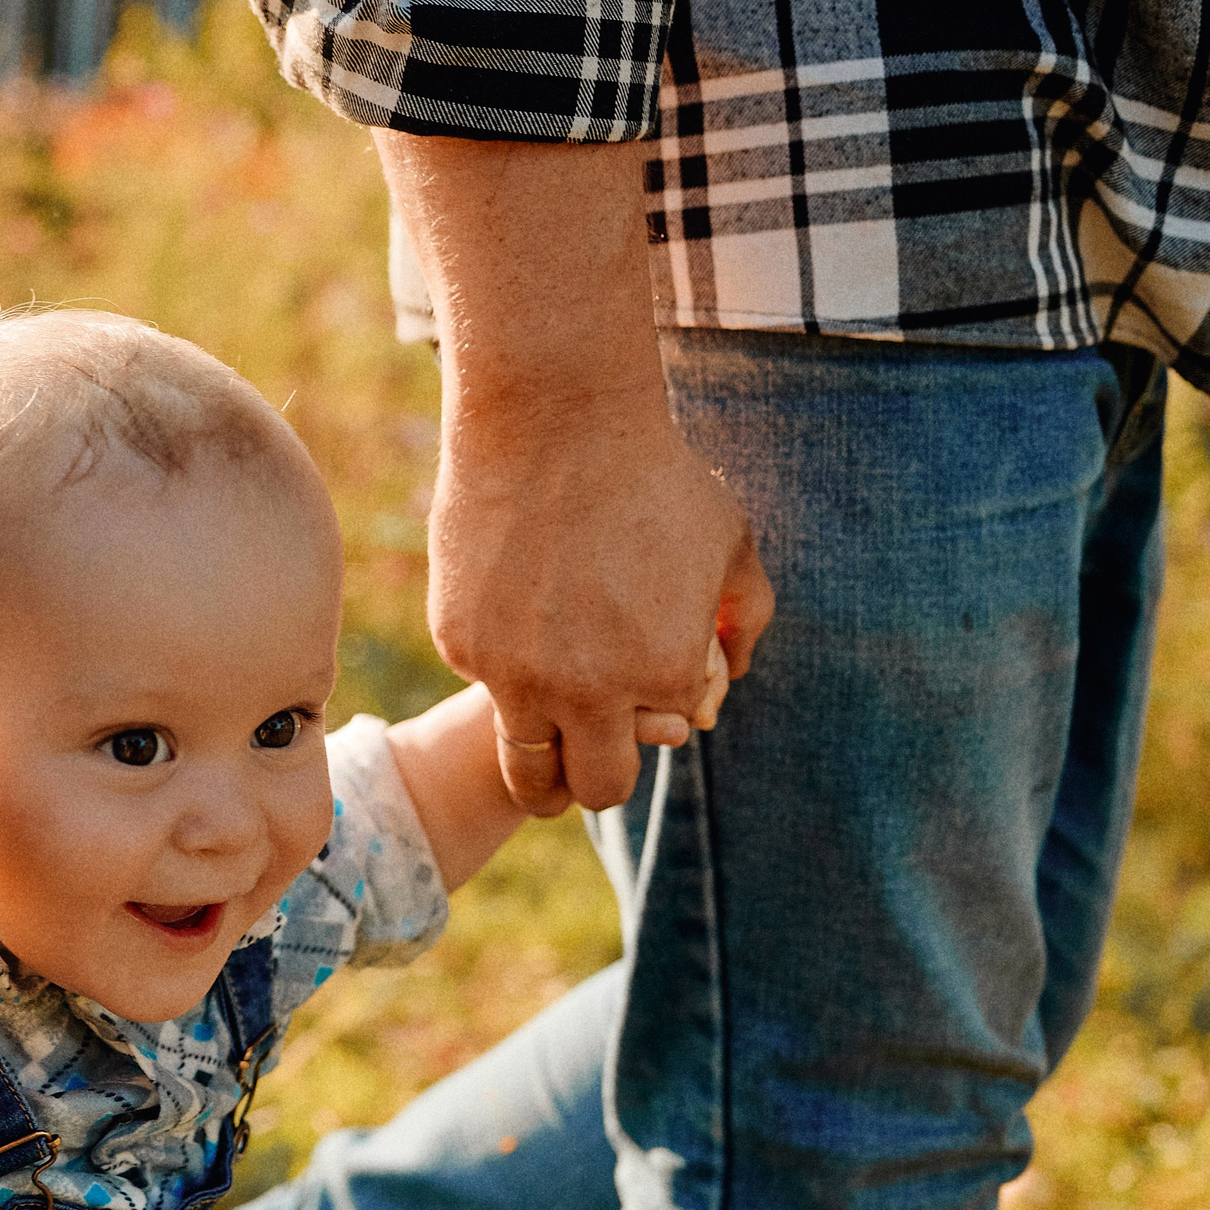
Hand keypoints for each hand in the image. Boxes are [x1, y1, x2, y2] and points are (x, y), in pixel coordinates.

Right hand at [436, 415, 769, 813]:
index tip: (652, 669)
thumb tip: (733, 674)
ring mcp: (514, 675)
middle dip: (601, 775)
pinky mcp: (461, 646)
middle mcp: (587, 691)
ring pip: (527, 770)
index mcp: (662, 675)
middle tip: (594, 751)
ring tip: (552, 736)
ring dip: (545, 766)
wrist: (552, 419)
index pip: (667, 732)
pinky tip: (511, 602)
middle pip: (595, 789)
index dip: (663, 707)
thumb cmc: (654, 473)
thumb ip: (747, 617)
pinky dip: (503, 664)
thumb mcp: (732, 540)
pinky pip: (486, 683)